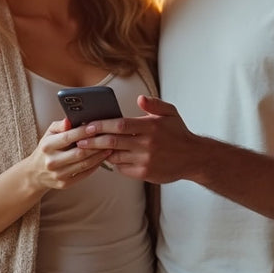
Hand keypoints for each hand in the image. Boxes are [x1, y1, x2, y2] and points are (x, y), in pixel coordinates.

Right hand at [25, 117, 110, 189]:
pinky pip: (84, 174)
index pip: (67, 137)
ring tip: (109, 148)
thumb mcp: (48, 134)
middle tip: (108, 138)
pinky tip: (101, 158)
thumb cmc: (46, 150)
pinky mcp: (64, 184)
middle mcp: (52, 161)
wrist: (35, 173)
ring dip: (99, 156)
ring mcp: (58, 174)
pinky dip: (95, 166)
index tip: (95, 126)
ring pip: (84, 164)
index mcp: (47, 146)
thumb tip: (69, 120)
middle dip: (96, 145)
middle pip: (79, 152)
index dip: (83, 132)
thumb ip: (60, 126)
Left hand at [78, 95, 195, 183]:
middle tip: (80, 139)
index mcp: (150, 127)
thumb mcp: (170, 113)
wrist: (193, 158)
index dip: (101, 125)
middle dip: (93, 140)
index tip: (87, 125)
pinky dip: (114, 163)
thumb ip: (154, 104)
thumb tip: (139, 98)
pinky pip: (122, 168)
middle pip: (112, 142)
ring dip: (101, 152)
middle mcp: (147, 144)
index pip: (119, 125)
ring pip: (115, 156)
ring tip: (89, 148)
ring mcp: (145, 160)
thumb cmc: (179, 133)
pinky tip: (109, 157)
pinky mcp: (145, 174)